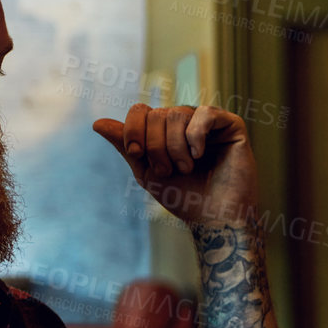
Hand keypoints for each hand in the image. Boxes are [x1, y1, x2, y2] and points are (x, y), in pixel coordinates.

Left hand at [92, 104, 258, 226]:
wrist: (213, 218)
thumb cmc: (182, 197)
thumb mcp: (145, 171)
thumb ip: (126, 145)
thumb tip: (97, 123)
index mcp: (165, 129)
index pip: (140, 110)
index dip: (133, 130)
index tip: (136, 154)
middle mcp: (187, 120)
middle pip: (157, 113)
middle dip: (155, 146)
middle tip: (168, 170)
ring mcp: (209, 122)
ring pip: (177, 113)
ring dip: (174, 147)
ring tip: (186, 168)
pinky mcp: (231, 126)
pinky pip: (205, 113)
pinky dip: (196, 136)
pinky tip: (199, 154)